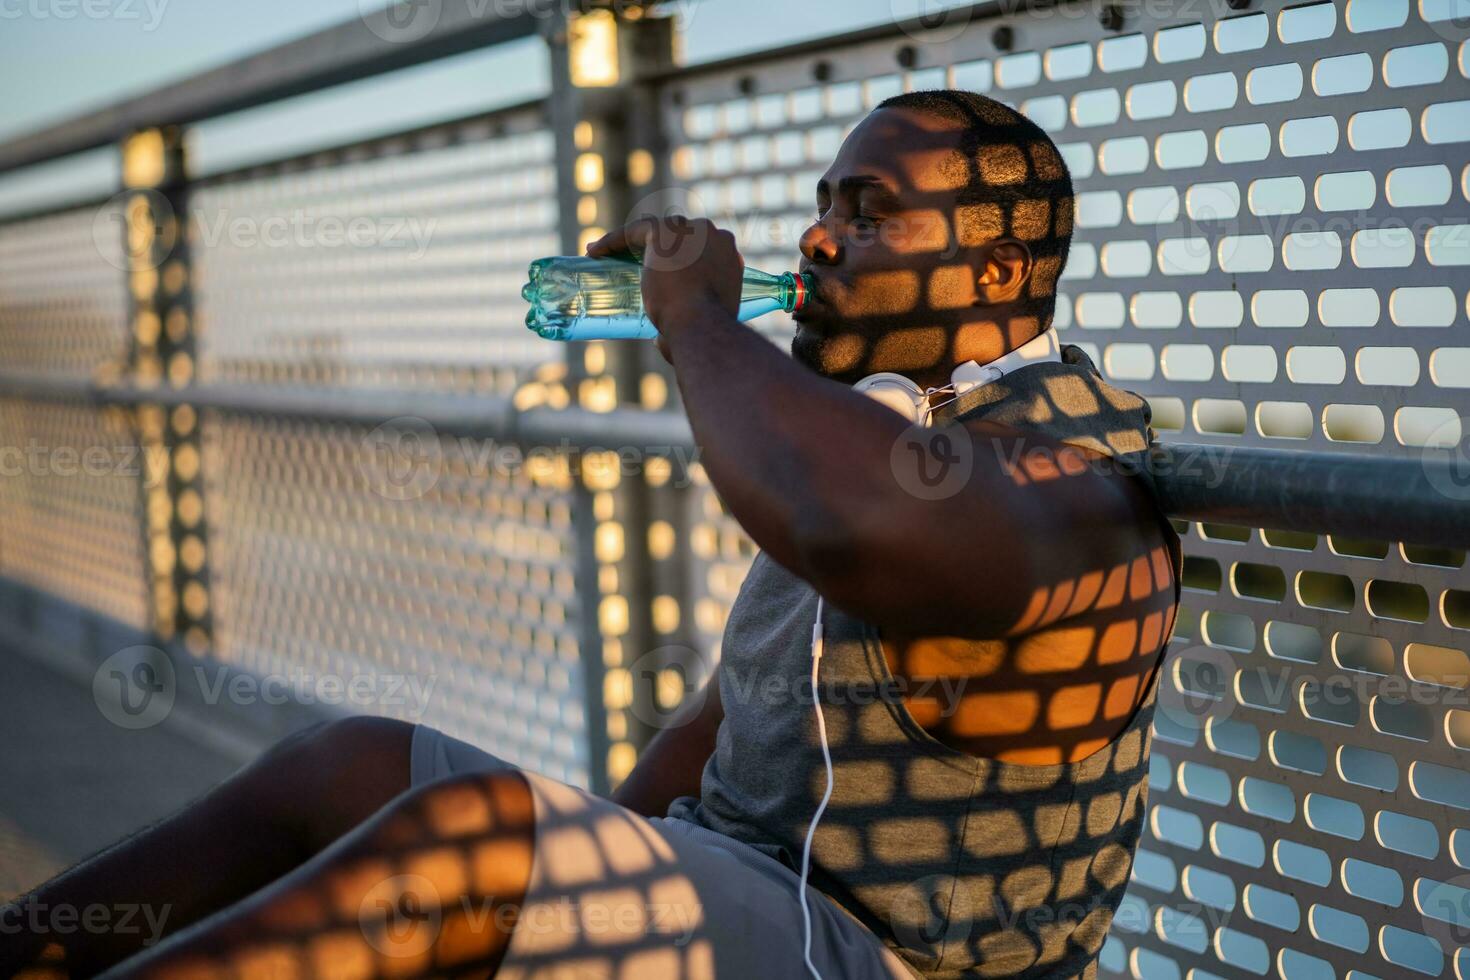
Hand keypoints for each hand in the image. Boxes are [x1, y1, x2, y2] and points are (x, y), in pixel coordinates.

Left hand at [585, 216, 743, 349]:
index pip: (701, 248)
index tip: (663, 273)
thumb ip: (684, 326)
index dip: (681, 258)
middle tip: (634, 264)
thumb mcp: (701, 327)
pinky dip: (612, 241)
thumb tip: (659, 342)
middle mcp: (713, 235)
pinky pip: (632, 232)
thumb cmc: (704, 334)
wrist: (701, 325)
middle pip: (678, 233)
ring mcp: (689, 231)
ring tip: (606, 255)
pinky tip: (593, 252)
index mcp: (730, 255)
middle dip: (657, 245)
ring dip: (630, 239)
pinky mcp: (663, 232)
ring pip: (654, 229)